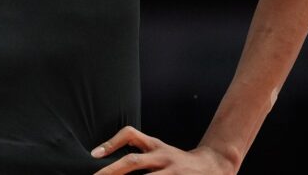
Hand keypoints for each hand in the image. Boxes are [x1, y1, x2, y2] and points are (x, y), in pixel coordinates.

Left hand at [91, 126, 238, 174]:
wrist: (212, 166)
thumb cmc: (176, 160)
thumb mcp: (158, 149)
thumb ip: (139, 149)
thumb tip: (103, 155)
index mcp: (155, 146)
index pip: (131, 135)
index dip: (112, 142)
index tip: (95, 154)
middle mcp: (161, 157)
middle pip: (133, 161)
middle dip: (111, 171)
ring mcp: (171, 172)